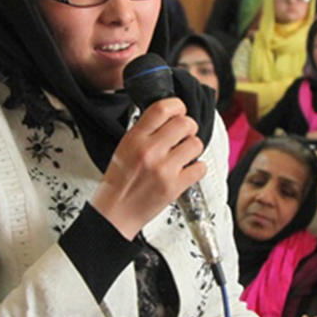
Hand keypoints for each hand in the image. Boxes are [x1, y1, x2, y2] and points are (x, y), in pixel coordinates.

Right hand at [89, 99, 204, 239]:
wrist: (115, 211)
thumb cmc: (119, 182)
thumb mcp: (124, 148)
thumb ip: (145, 132)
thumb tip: (168, 118)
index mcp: (135, 138)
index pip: (162, 109)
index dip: (177, 106)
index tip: (180, 110)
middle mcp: (150, 151)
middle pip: (185, 123)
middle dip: (189, 127)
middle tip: (185, 134)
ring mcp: (164, 169)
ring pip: (196, 144)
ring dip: (193, 147)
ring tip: (185, 153)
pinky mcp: (175, 186)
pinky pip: (200, 168)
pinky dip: (197, 168)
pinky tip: (188, 169)